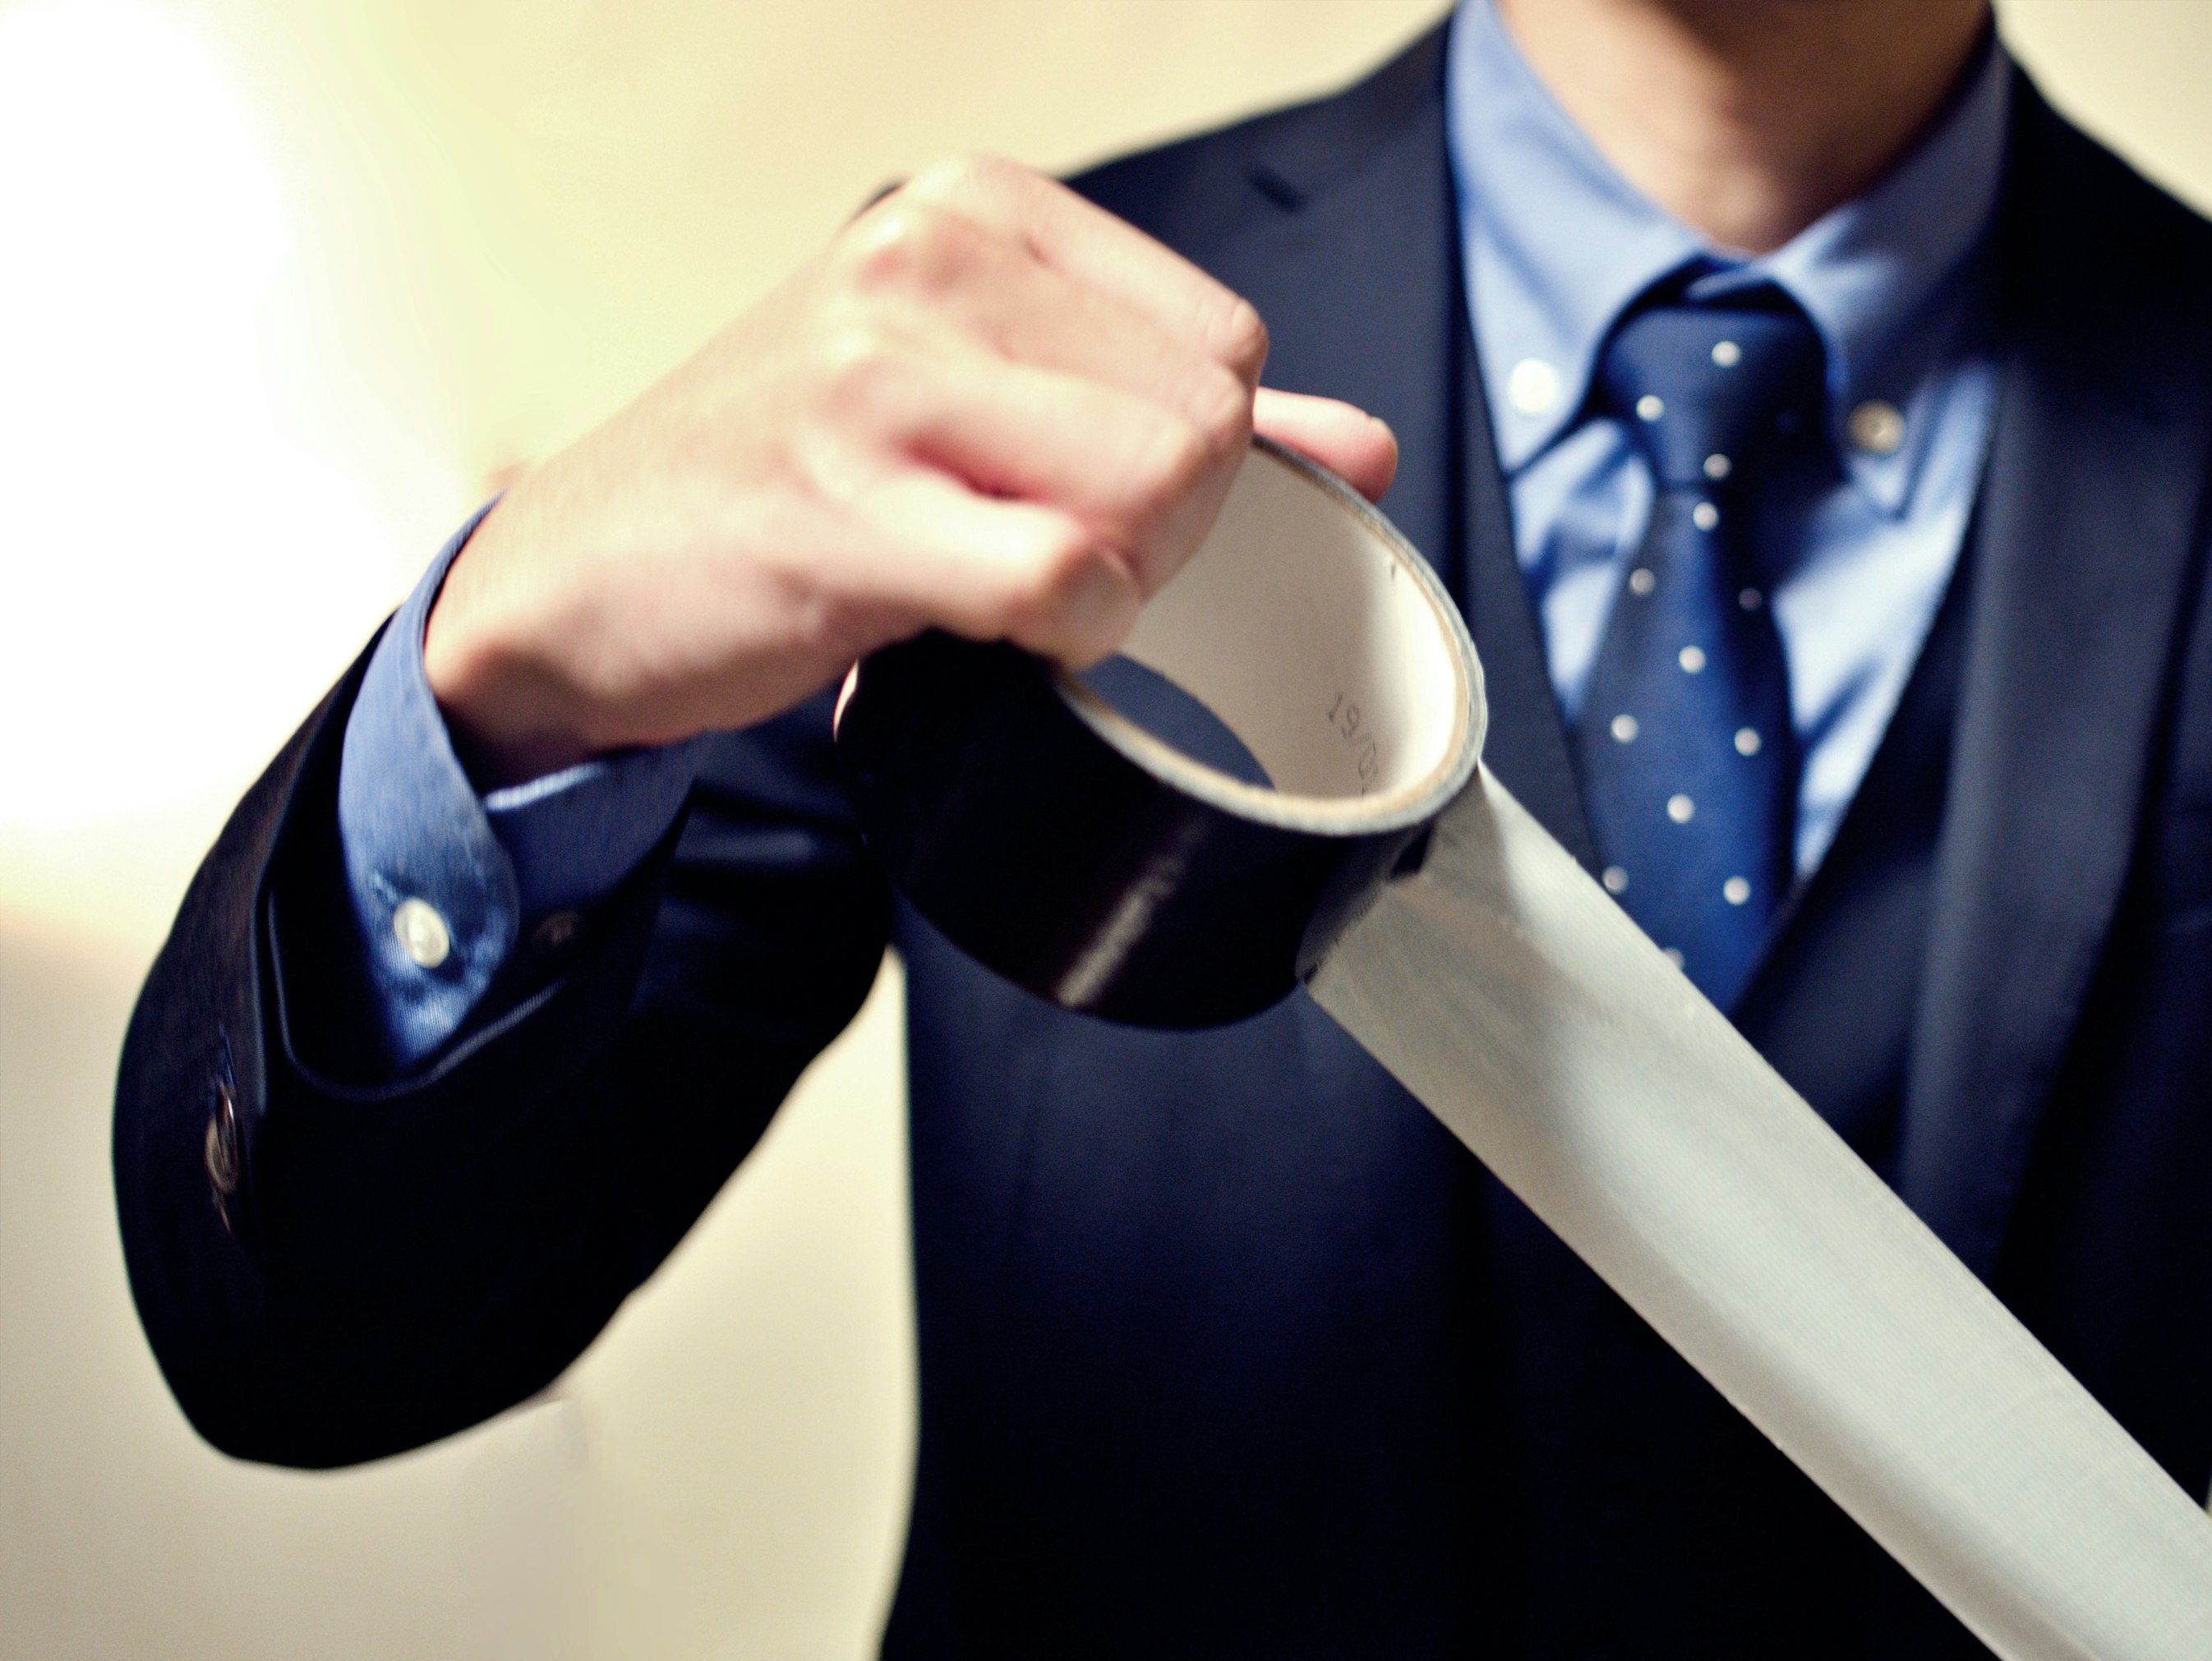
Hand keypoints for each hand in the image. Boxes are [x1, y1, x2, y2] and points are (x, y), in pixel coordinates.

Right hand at [421, 154, 1397, 785]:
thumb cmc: (788, 487)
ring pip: (1156, 489)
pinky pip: (1064, 576)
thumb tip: (1366, 450)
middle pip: (1207, 422)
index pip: (1223, 345)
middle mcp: (922, 259)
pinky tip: (988, 629)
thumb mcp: (978, 401)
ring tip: (1005, 587)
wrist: (579, 582)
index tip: (1097, 503)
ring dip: (1116, 584)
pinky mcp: (839, 500)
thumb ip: (1169, 413)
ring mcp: (873, 370)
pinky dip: (1065, 632)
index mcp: (972, 212)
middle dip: (1169, 531)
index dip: (1205, 461)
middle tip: (1051, 561)